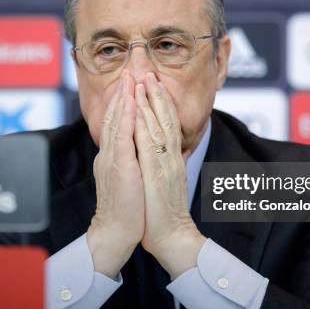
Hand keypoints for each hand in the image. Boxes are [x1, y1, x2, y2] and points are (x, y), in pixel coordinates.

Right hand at [86, 71, 143, 277]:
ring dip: (123, 99)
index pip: (118, 124)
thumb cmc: (126, 210)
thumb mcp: (128, 179)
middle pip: (115, 118)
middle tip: (128, 71)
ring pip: (117, 122)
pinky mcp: (119, 168)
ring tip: (129, 79)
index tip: (130, 84)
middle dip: (122, 93)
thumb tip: (137, 149)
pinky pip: (122, 138)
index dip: (123, 103)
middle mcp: (110, 155)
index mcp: (113, 157)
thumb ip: (129, 161)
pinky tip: (131, 103)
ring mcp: (113, 160)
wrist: (116, 233)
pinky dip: (126, 118)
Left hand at [134, 72, 205, 278]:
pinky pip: (149, 144)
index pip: (166, 124)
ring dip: (151, 102)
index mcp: (171, 159)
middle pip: (164, 119)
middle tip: (149, 72)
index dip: (160, 102)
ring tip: (145, 81)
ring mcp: (164, 164)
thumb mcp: (168, 182)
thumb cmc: (164, 212)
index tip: (154, 83)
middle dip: (156, 94)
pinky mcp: (157, 173)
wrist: (170, 236)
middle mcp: (170, 157)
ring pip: (158, 125)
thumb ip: (168, 163)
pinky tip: (138, 109)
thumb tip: (168, 151)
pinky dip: (144, 124)